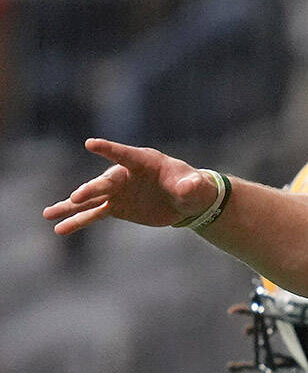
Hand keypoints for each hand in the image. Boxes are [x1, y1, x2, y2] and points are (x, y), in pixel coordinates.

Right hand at [42, 138, 217, 234]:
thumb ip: (190, 185)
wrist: (186, 201)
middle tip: (77, 197)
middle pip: (104, 182)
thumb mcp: (195, 187)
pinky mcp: (116, 207)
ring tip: (48, 214)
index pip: (124, 154)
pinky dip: (77, 221)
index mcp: (143, 162)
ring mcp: (117, 191)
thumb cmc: (192, 187)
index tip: (91, 143)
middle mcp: (124, 175)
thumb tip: (187, 187)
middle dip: (91, 189)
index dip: (109, 149)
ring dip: (70, 206)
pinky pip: (93, 214)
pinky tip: (59, 228)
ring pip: (90, 199)